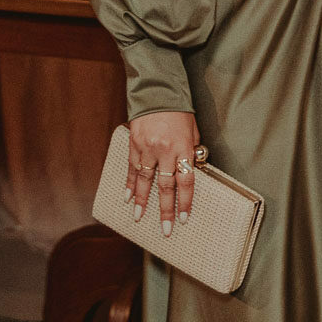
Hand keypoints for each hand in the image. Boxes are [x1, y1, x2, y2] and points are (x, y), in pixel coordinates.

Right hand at [127, 110, 199, 236]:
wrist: (157, 92)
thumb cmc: (179, 112)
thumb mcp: (193, 131)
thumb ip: (191, 152)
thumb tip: (190, 170)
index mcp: (183, 148)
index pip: (186, 180)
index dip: (185, 201)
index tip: (184, 218)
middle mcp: (165, 151)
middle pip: (165, 186)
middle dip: (165, 210)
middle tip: (165, 229)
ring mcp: (147, 149)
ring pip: (145, 181)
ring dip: (142, 202)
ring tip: (139, 218)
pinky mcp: (134, 145)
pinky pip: (132, 169)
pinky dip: (130, 185)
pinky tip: (128, 198)